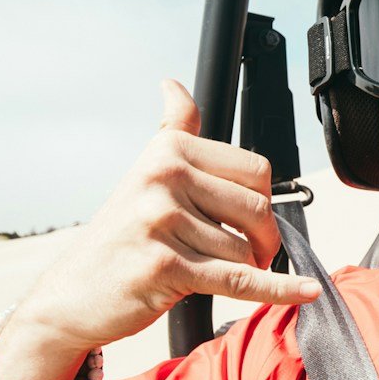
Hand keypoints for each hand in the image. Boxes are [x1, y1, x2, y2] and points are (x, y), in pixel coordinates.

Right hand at [0, 80, 317, 379]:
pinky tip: (305, 291)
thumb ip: (172, 129)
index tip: (249, 221)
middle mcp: (164, 178)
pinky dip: (278, 289)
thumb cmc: (121, 236)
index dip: (263, 200)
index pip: (257, 170)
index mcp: (168, 150)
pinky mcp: (165, 267)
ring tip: (218, 272)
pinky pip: (239, 280)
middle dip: (264, 239)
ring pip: (246, 249)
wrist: (72, 293)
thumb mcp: (145, 173)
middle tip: (250, 255)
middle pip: (258, 208)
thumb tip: (173, 86)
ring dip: (247, 269)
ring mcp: (162, 221)